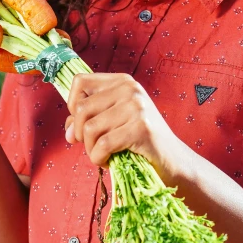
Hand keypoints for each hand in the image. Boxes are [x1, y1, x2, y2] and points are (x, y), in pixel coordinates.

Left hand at [65, 72, 183, 179]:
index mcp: (122, 82)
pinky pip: (103, 145)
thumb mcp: (114, 122)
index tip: (81, 123)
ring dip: (90, 149)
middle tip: (93, 147)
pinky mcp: (141, 128)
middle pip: (81, 108)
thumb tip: (68, 131)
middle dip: (80, 134)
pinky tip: (108, 161)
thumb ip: (89, 119)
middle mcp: (130, 89)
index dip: (72, 105)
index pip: (80, 82)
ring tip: (103, 155)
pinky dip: (99, 158)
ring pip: (89, 128)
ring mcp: (136, 107)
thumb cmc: (141, 141)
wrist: (173, 161)